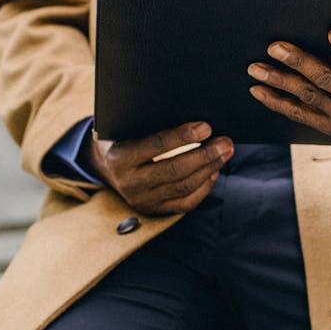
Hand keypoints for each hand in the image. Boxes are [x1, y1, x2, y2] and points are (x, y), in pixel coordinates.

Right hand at [89, 121, 233, 215]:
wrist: (105, 167)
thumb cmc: (122, 138)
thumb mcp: (127, 127)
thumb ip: (152, 124)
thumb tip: (193, 119)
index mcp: (120, 157)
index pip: (156, 145)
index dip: (183, 136)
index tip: (206, 127)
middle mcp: (130, 182)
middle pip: (175, 170)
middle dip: (205, 155)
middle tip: (225, 142)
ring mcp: (143, 200)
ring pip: (184, 186)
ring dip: (210, 168)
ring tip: (225, 152)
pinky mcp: (154, 210)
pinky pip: (186, 203)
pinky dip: (204, 187)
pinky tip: (214, 171)